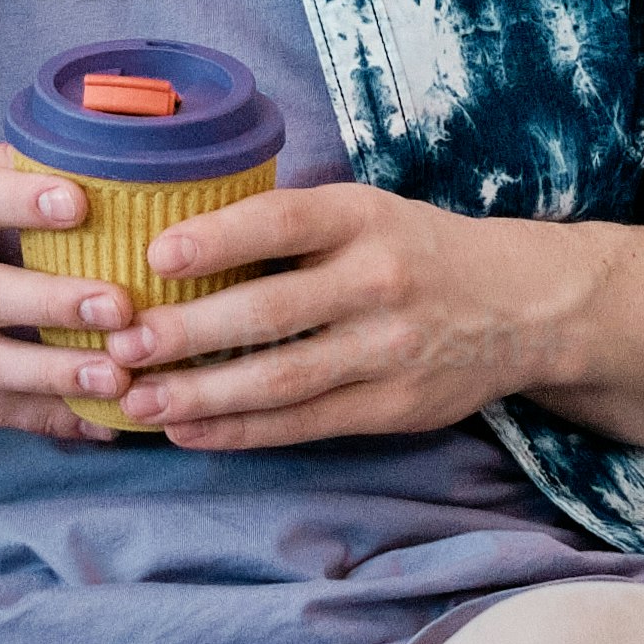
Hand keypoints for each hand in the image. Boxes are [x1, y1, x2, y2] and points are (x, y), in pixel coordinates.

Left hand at [100, 179, 594, 450]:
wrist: (522, 306)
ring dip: (202, 393)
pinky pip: (304, 424)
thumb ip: (290, 229)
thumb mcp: (366, 212)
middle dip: (188, 332)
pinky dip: (241, 430)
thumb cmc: (414, 251)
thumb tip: (170, 244)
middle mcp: (378, 281)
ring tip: (136, 399)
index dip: (218, 238)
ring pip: (281, 379)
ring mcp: (388, 350)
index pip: (283, 224)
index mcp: (363, 218)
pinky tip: (188, 429)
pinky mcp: (392, 407)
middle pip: (271, 312)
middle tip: (121, 343)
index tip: (155, 254)